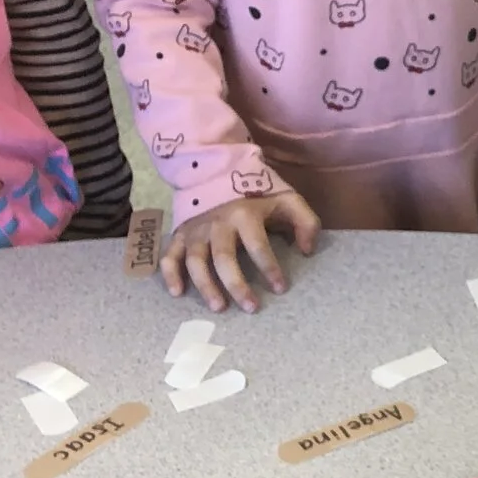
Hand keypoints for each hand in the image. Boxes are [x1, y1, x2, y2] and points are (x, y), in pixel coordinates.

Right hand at [163, 188, 320, 311]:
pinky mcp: (180, 234)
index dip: (269, 268)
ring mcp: (195, 230)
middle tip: (250, 307)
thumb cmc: (257, 192)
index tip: (280, 288)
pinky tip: (177, 293)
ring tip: (219, 307)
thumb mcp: (287, 199)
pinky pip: (170, 255)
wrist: (217, 170)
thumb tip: (307, 250)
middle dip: (236, 285)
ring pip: (195, 261)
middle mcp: (217, 224)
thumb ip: (305, 221)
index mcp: (244, 214)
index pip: (257, 245)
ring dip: (205, 286)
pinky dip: (170, 274)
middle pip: (224, 258)